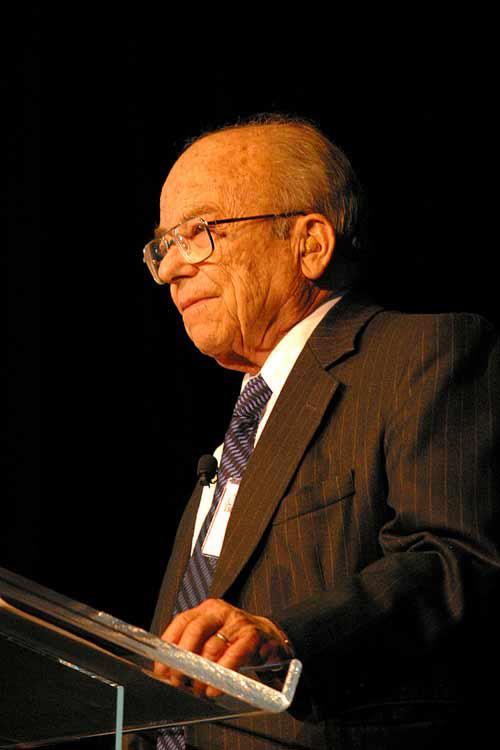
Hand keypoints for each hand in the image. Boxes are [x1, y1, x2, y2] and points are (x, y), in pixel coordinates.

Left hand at [153, 598, 293, 697]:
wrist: (270, 638)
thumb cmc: (235, 640)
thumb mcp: (213, 636)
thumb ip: (193, 647)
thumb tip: (167, 670)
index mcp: (207, 609)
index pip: (182, 621)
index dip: (169, 645)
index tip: (162, 667)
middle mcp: (221, 612)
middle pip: (195, 630)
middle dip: (183, 659)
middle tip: (178, 680)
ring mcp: (238, 622)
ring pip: (213, 647)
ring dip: (202, 674)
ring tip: (198, 688)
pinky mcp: (252, 637)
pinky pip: (233, 656)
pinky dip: (221, 675)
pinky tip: (214, 688)